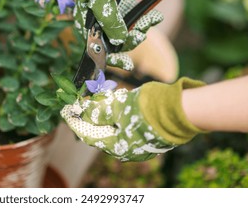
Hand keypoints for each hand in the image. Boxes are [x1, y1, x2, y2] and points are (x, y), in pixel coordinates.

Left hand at [61, 77, 204, 161]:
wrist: (181, 110)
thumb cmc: (148, 110)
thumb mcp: (119, 108)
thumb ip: (99, 111)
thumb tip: (83, 110)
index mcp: (117, 146)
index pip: (88, 135)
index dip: (75, 121)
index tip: (66, 110)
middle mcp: (125, 148)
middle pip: (100, 131)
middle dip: (90, 115)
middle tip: (81, 101)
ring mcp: (136, 142)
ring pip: (113, 127)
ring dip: (103, 113)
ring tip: (97, 98)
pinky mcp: (145, 133)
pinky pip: (124, 125)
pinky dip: (116, 114)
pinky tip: (114, 101)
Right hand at [74, 0, 163, 69]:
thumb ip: (109, 22)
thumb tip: (120, 41)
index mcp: (85, 22)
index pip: (98, 47)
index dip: (112, 57)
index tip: (129, 66)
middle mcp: (96, 20)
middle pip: (114, 40)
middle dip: (131, 38)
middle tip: (143, 33)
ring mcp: (108, 13)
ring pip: (126, 30)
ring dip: (140, 26)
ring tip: (153, 18)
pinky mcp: (120, 6)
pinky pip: (132, 18)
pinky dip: (142, 17)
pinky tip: (152, 13)